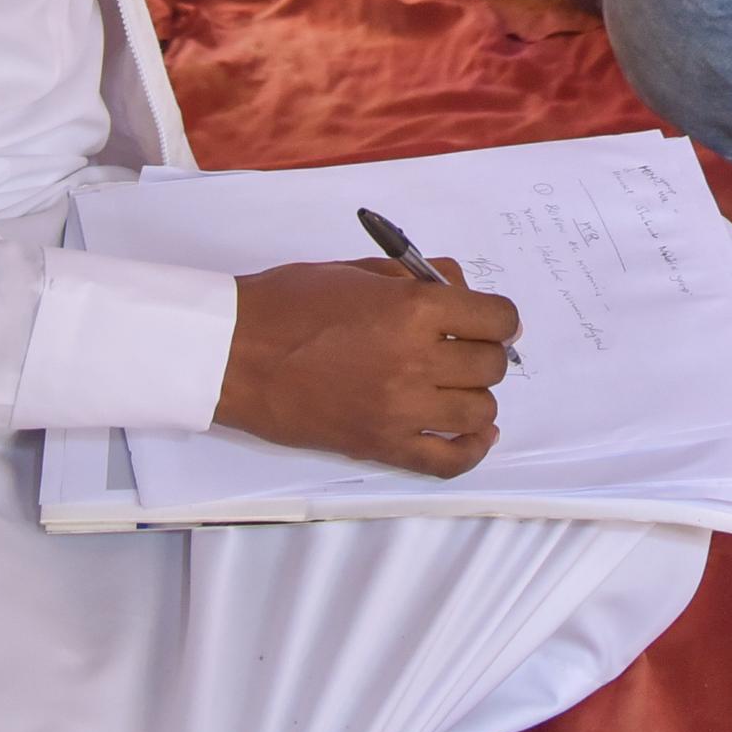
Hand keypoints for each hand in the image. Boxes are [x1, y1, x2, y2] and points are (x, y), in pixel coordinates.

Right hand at [214, 259, 520, 477]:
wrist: (233, 352)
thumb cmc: (288, 303)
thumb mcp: (359, 270)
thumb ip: (417, 279)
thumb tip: (463, 289)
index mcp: (413, 309)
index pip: (498, 318)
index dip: (499, 318)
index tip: (487, 320)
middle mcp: (416, 360)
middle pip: (491, 366)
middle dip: (483, 353)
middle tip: (461, 348)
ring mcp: (400, 410)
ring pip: (479, 411)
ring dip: (474, 396)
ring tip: (451, 385)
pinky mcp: (381, 446)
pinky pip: (449, 461)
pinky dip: (471, 449)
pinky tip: (472, 432)